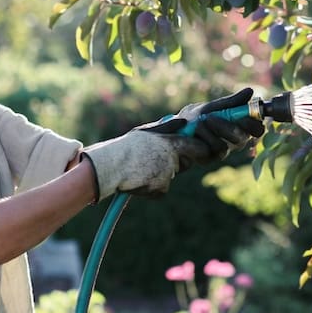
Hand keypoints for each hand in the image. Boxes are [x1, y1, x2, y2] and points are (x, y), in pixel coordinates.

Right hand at [81, 131, 216, 200]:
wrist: (111, 167)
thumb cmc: (125, 147)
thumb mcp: (145, 133)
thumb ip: (166, 128)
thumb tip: (183, 122)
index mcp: (169, 142)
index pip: (195, 146)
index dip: (199, 149)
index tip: (200, 150)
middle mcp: (171, 158)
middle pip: (185, 164)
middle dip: (177, 163)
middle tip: (156, 160)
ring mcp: (167, 174)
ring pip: (169, 176)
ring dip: (159, 175)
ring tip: (140, 168)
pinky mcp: (160, 188)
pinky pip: (160, 190)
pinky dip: (151, 188)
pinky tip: (138, 181)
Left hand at [146, 87, 265, 160]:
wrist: (175, 128)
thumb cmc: (195, 116)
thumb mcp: (213, 106)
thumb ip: (231, 102)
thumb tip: (250, 91)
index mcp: (239, 126)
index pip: (257, 128)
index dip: (254, 123)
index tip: (243, 115)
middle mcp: (235, 140)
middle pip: (244, 137)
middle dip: (228, 126)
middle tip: (210, 117)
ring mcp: (224, 150)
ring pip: (228, 145)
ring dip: (212, 131)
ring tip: (200, 122)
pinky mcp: (211, 158)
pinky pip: (214, 150)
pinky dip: (203, 138)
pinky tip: (195, 133)